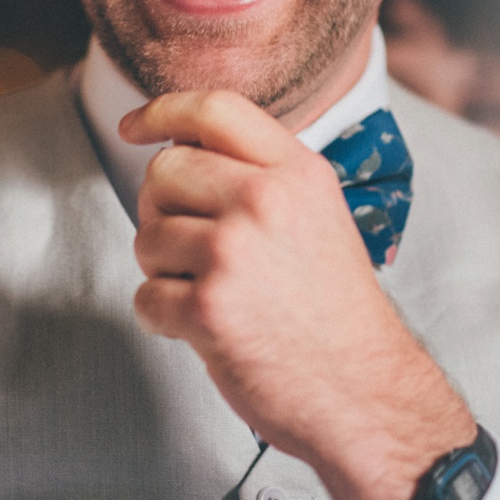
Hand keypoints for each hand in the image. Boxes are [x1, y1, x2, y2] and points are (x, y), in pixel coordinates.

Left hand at [122, 89, 474, 499]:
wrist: (364, 390)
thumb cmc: (334, 309)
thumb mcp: (317, 214)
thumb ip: (260, 173)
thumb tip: (178, 147)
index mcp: (296, 171)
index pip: (214, 108)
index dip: (163, 110)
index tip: (135, 125)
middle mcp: (265, 200)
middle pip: (163, 172)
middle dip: (163, 212)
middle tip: (196, 250)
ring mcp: (234, 252)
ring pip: (147, 237)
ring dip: (165, 271)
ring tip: (218, 295)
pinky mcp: (208, 308)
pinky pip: (145, 296)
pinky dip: (164, 319)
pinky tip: (207, 330)